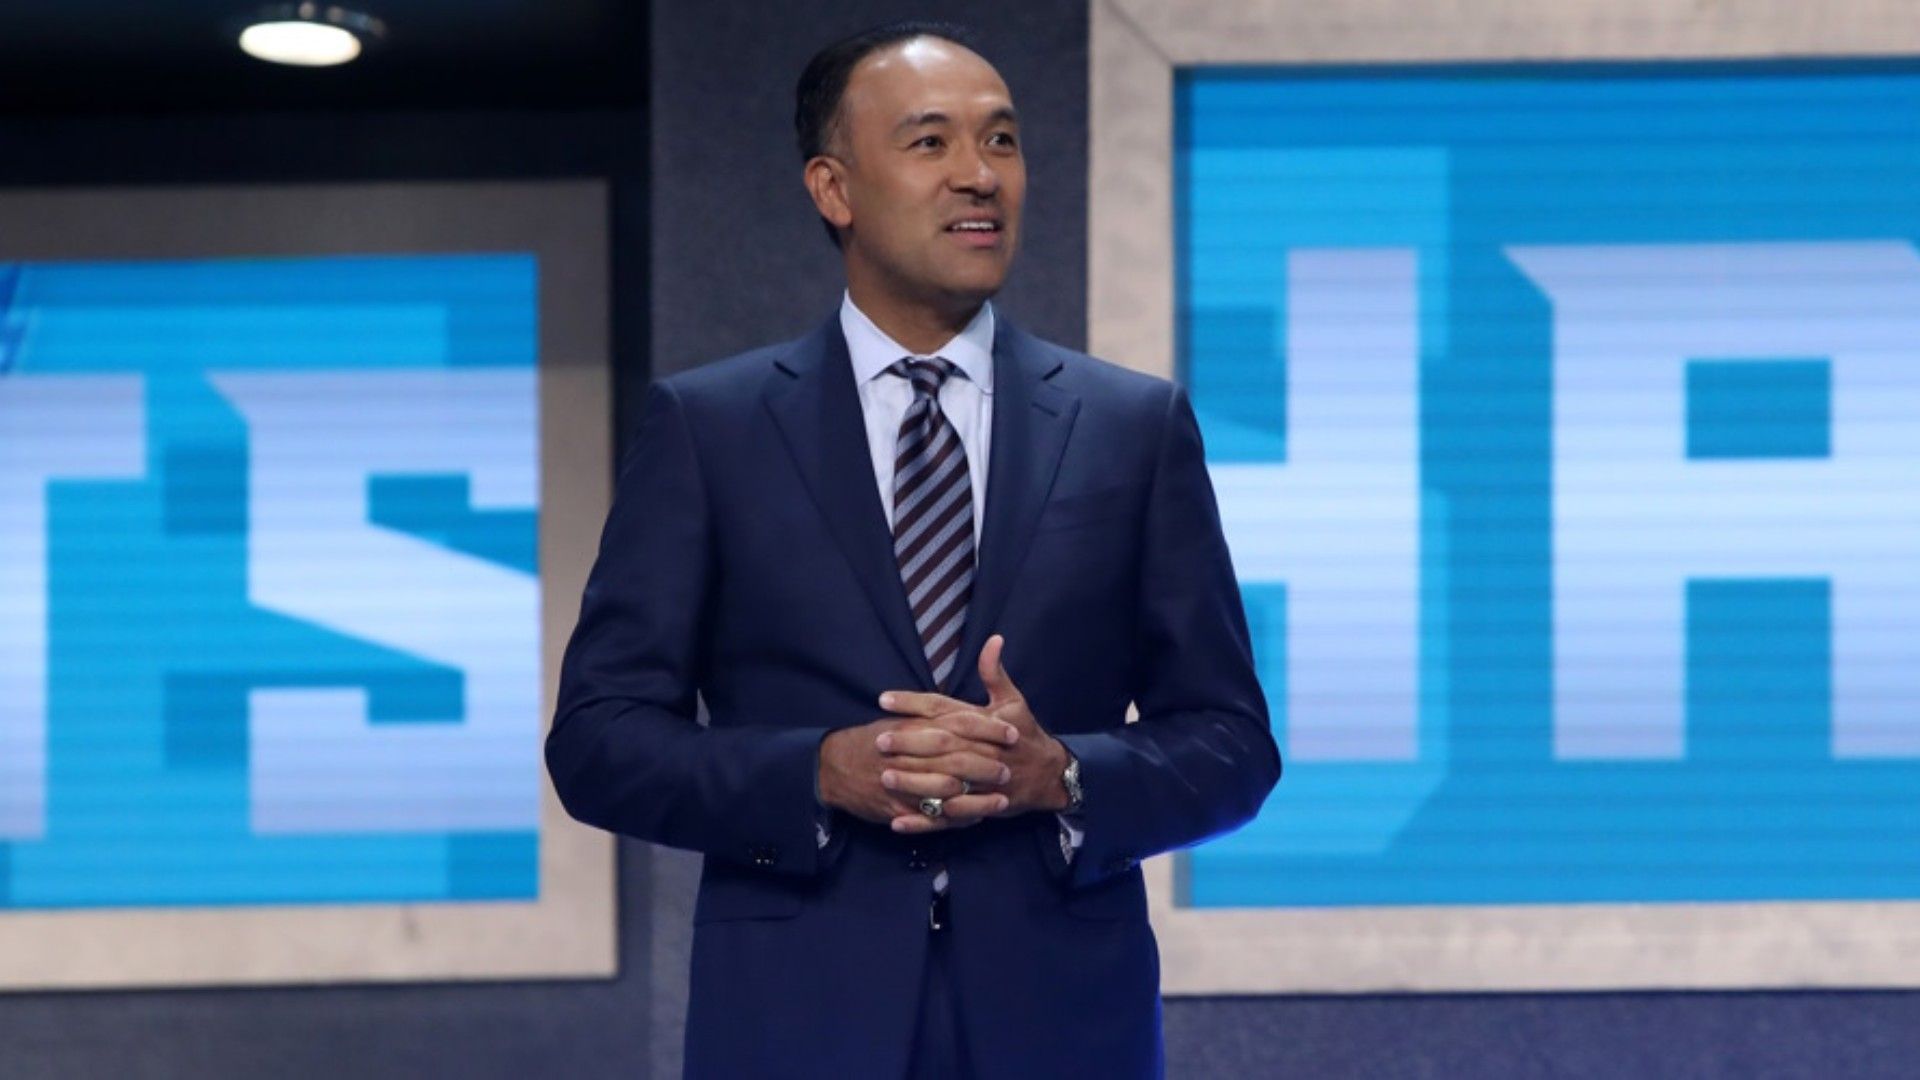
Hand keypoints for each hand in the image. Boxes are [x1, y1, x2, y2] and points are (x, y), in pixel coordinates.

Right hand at [816, 711, 1012, 830]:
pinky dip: (955, 819)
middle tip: (1009, 769)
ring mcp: (903, 783)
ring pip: (947, 791)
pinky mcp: (898, 808)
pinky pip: (932, 817)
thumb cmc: (871, 741)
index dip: (988, 729)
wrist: (832, 766)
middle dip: (986, 765)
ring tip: (1001, 800)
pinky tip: (976, 820)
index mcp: (914, 726)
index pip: (958, 723)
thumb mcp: (899, 718)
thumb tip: (962, 705)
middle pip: (956, 758)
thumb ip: (931, 710)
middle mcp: (910, 753)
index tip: (1013, 732)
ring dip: (976, 797)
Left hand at [876, 634, 1070, 833]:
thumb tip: (994, 639)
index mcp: (981, 723)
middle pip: (940, 745)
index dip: (913, 703)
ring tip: (884, 776)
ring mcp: (978, 782)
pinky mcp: (978, 807)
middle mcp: (978, 750)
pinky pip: (948, 817)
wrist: (1049, 775)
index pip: (942, 708)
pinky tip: (897, 823)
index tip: (883, 699)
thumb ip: (995, 672)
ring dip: (914, 781)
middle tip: (879, 739)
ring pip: (944, 781)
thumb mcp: (1013, 701)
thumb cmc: (1025, 735)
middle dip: (909, 742)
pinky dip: (924, 821)